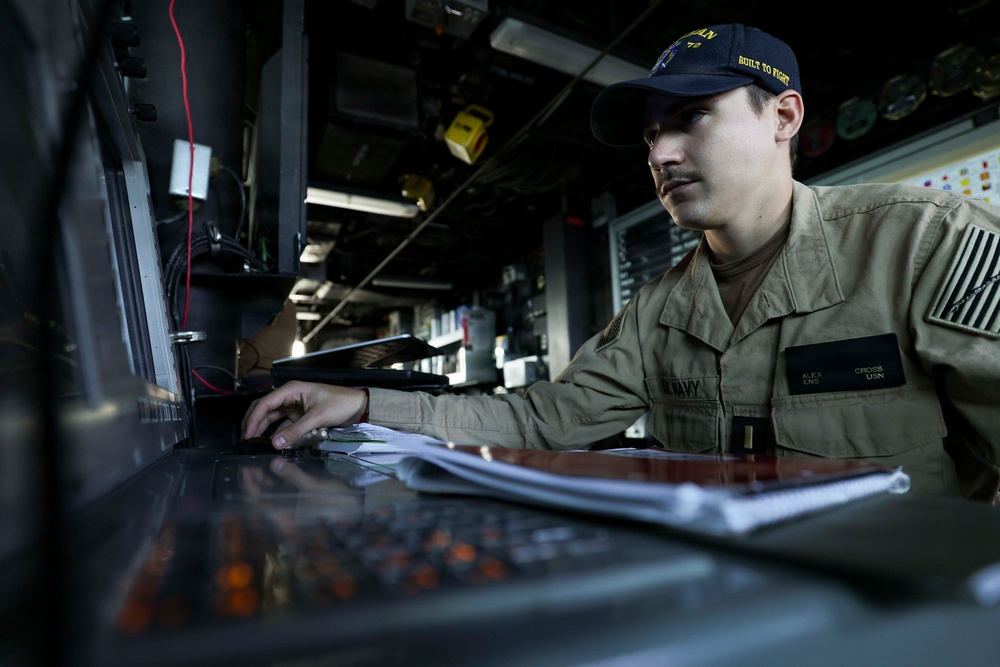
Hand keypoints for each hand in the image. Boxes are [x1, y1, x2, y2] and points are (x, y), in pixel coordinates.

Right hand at [241, 381, 367, 449]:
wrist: (358, 406)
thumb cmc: (340, 403)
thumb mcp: (318, 417)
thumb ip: (296, 430)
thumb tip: (275, 444)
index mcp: (291, 390)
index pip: (265, 403)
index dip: (253, 418)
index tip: (247, 433)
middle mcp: (289, 397)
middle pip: (264, 409)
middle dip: (253, 423)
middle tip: (245, 439)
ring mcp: (294, 407)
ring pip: (272, 418)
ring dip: (262, 429)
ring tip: (253, 443)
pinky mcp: (299, 416)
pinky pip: (283, 425)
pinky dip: (276, 433)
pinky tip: (271, 443)